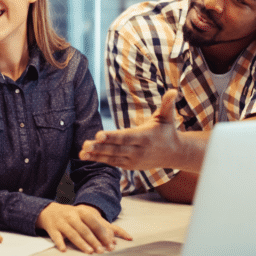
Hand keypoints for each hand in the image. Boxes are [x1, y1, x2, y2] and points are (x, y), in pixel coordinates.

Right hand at [35, 203, 132, 253]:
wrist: (48, 211)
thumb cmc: (70, 216)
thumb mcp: (82, 215)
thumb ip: (96, 226)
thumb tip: (112, 240)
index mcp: (81, 212)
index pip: (93, 222)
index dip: (102, 233)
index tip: (109, 244)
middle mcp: (71, 216)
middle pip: (84, 229)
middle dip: (94, 240)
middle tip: (101, 251)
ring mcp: (61, 222)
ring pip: (72, 234)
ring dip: (81, 243)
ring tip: (89, 252)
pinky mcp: (52, 228)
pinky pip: (56, 237)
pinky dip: (60, 243)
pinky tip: (64, 249)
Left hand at [80, 91, 199, 170]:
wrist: (174, 154)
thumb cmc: (167, 131)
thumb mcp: (167, 117)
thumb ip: (167, 104)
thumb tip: (173, 90)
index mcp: (145, 137)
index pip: (126, 137)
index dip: (112, 136)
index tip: (98, 135)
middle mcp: (138, 150)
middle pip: (116, 149)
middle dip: (100, 147)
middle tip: (85, 145)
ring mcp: (133, 160)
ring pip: (112, 157)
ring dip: (96, 155)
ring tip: (81, 152)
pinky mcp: (129, 165)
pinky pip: (112, 162)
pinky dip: (100, 160)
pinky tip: (86, 156)